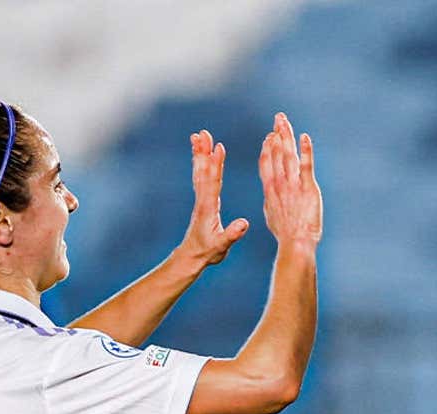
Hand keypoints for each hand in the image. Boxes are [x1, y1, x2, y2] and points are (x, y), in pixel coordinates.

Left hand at [175, 130, 248, 266]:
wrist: (192, 257)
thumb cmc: (207, 252)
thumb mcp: (221, 246)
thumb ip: (232, 234)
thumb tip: (244, 224)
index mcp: (208, 207)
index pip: (212, 181)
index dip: (215, 164)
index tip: (218, 148)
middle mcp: (202, 199)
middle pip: (203, 171)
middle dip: (203, 151)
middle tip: (202, 133)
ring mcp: (201, 199)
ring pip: (200, 171)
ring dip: (200, 153)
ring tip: (199, 136)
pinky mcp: (202, 201)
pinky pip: (201, 177)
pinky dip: (202, 163)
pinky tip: (203, 155)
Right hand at [259, 113, 321, 246]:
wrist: (296, 242)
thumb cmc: (286, 234)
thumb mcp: (272, 215)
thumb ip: (271, 201)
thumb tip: (271, 196)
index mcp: (270, 189)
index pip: (266, 163)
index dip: (267, 148)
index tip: (269, 137)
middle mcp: (280, 183)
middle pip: (277, 153)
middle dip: (278, 134)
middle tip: (279, 118)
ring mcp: (293, 184)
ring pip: (288, 155)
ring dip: (286, 137)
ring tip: (284, 122)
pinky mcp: (308, 188)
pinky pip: (306, 165)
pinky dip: (305, 150)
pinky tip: (305, 138)